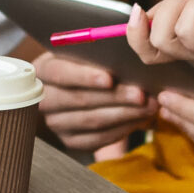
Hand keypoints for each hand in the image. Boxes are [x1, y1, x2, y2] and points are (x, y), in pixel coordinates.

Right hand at [35, 54, 156, 153]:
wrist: (76, 87)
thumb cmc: (85, 63)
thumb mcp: (83, 52)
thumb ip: (96, 51)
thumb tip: (123, 52)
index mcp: (44, 71)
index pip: (59, 73)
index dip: (84, 76)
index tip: (110, 78)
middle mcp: (46, 99)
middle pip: (79, 100)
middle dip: (114, 97)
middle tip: (141, 94)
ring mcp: (57, 123)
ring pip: (92, 121)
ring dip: (125, 114)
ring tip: (149, 106)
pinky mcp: (72, 141)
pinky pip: (98, 139)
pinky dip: (122, 129)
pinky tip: (140, 119)